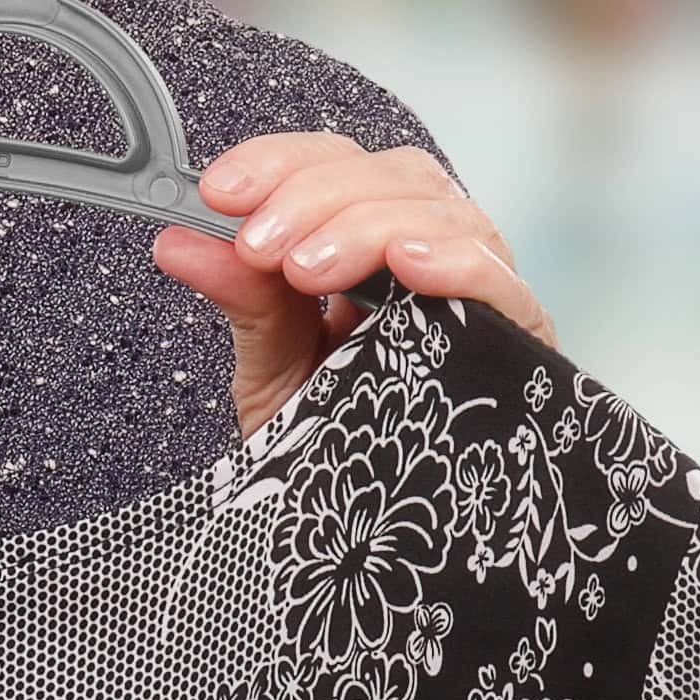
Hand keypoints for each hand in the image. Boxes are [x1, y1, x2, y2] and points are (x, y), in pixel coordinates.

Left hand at [154, 132, 556, 432]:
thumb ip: (243, 302)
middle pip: (393, 176)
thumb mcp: (273, 371)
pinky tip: (409, 263)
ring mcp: (482, 294)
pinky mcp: (523, 341)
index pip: (340, 165)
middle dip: (315, 196)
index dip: (282, 163)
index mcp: (370, 249)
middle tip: (260, 246)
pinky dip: (458, 261)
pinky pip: (504, 280)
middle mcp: (431, 256)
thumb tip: (176, 241)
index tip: (220, 191)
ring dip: (368, 225)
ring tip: (308, 270)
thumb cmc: (331, 447)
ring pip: (446, 211)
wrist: (379, 537)